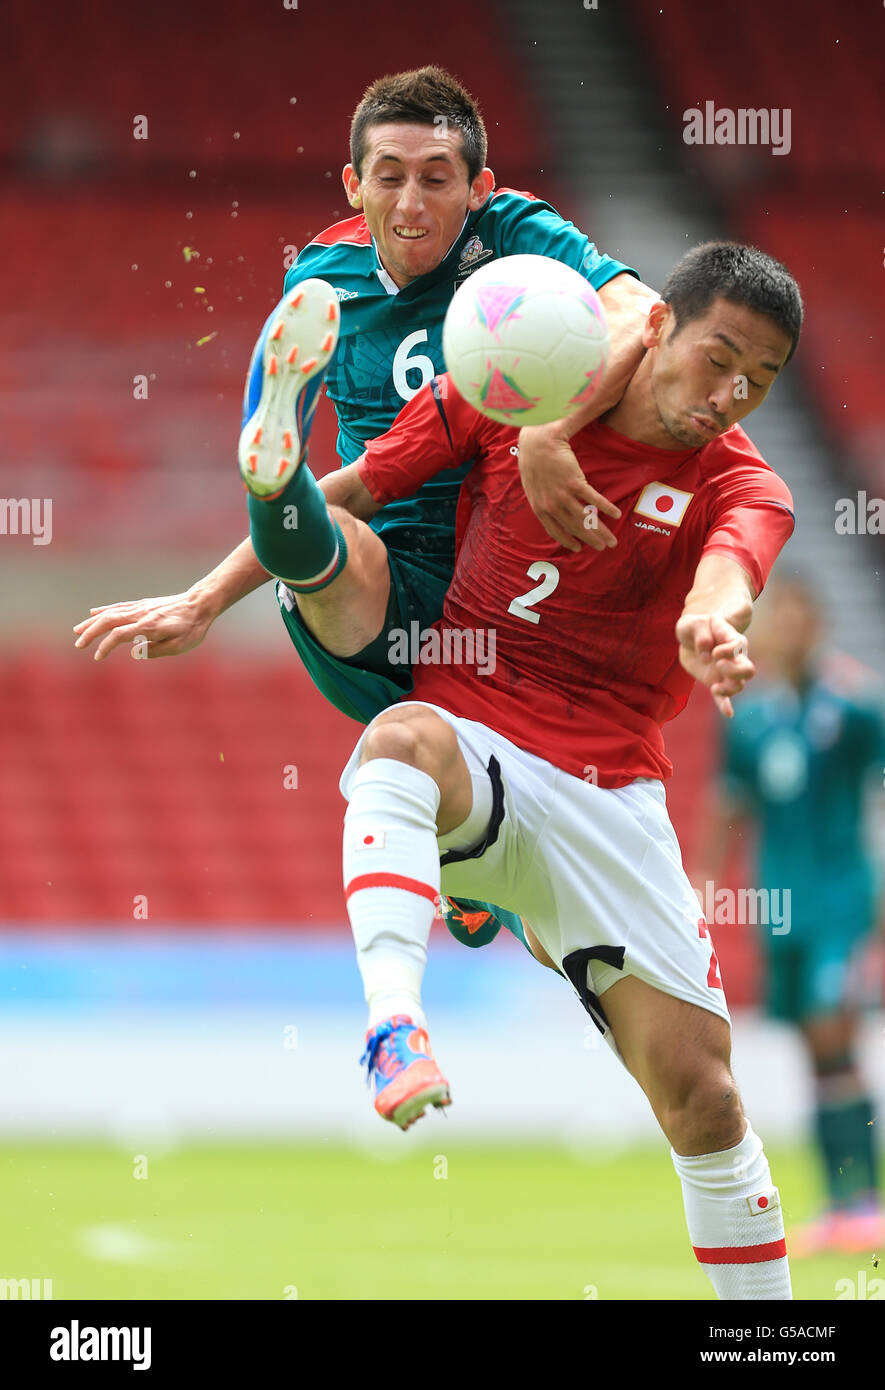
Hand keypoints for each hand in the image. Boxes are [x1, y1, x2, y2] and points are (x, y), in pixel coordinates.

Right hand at [72, 588, 215, 660]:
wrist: (200, 604)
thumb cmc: (192, 628)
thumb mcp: (179, 646)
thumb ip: (155, 651)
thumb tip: (133, 653)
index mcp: (148, 627)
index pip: (118, 635)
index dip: (105, 646)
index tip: (97, 657)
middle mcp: (141, 615)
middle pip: (108, 621)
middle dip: (90, 633)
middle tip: (78, 644)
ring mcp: (141, 607)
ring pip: (110, 613)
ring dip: (92, 622)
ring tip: (77, 631)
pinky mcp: (143, 604)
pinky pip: (119, 606)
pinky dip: (104, 610)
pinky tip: (94, 613)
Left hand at [517, 424, 620, 551]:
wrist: (537, 440)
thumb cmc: (533, 458)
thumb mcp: (533, 483)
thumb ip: (543, 496)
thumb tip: (551, 504)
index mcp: (539, 506)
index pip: (555, 530)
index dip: (567, 540)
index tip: (578, 548)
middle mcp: (551, 505)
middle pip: (574, 527)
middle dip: (591, 540)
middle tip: (603, 548)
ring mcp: (562, 495)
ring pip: (585, 518)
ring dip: (601, 531)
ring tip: (612, 539)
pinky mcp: (574, 482)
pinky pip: (594, 499)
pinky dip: (606, 508)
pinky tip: (616, 515)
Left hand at [675, 614, 753, 716]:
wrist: (687, 638)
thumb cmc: (692, 627)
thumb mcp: (691, 624)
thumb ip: (701, 635)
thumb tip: (707, 656)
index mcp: (730, 637)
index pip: (739, 645)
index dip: (728, 651)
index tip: (714, 652)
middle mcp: (734, 656)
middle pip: (748, 669)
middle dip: (736, 672)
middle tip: (718, 665)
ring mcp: (726, 671)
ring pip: (739, 685)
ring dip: (729, 688)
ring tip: (714, 687)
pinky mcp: (715, 682)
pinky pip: (723, 697)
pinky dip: (725, 705)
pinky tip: (728, 713)